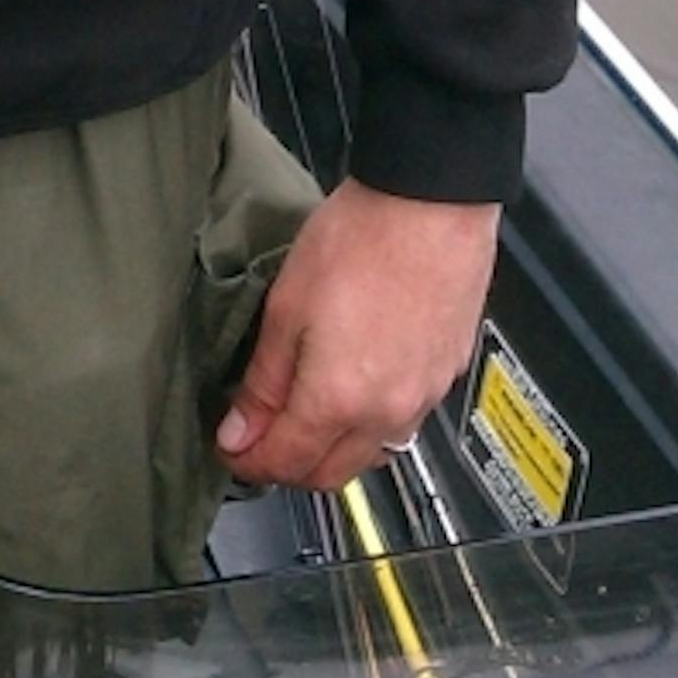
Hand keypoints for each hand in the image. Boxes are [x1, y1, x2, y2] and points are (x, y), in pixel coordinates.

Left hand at [214, 177, 498, 492]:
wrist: (430, 204)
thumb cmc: (360, 240)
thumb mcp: (286, 307)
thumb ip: (263, 381)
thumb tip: (240, 431)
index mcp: (338, 399)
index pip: (287, 463)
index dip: (250, 462)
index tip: (232, 448)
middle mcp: (387, 413)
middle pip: (331, 474)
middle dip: (290, 467)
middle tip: (260, 437)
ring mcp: (423, 399)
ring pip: (371, 455)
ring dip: (333, 450)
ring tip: (305, 415)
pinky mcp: (446, 377)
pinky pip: (403, 424)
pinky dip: (372, 423)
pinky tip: (356, 390)